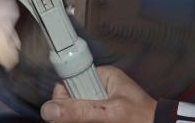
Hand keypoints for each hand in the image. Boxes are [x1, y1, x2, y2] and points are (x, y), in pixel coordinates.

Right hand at [40, 66, 156, 122]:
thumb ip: (80, 110)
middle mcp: (101, 89)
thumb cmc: (145, 119)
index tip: (60, 112)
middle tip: (90, 120)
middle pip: (71, 102)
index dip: (63, 98)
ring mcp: (102, 105)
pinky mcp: (104, 117)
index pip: (70, 81)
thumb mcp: (110, 113)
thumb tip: (49, 109)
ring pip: (77, 115)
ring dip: (79, 120)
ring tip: (99, 122)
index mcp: (104, 77)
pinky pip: (87, 119)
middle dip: (73, 115)